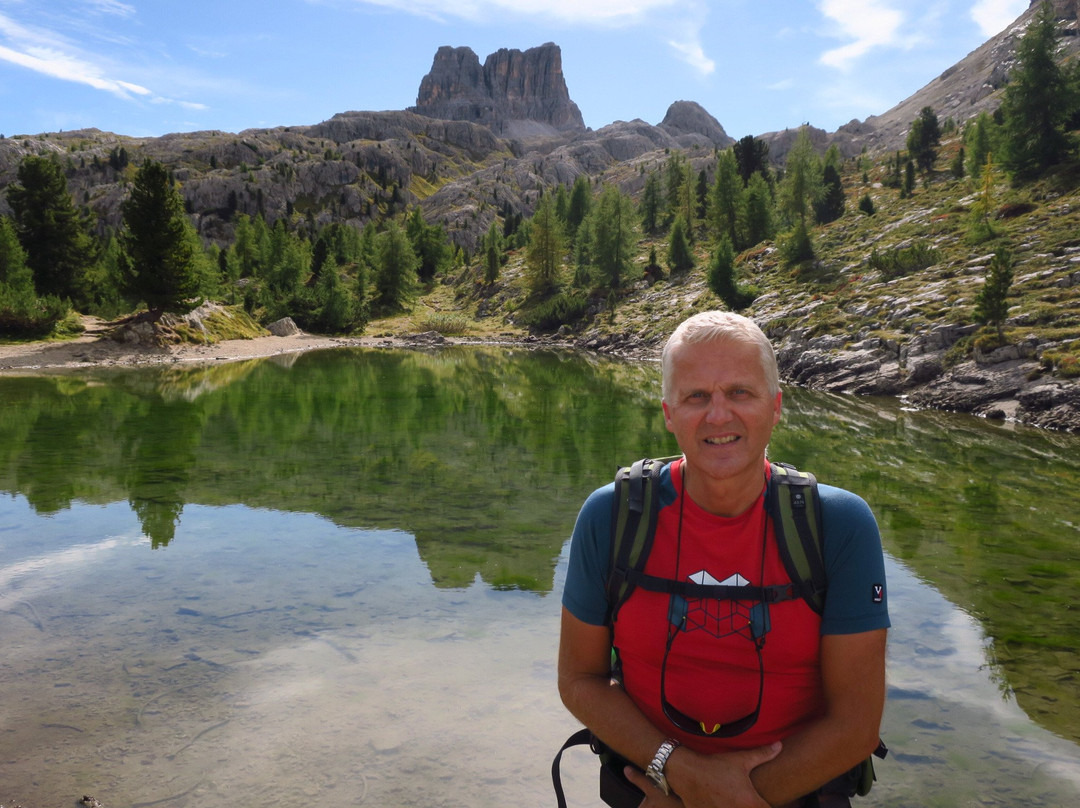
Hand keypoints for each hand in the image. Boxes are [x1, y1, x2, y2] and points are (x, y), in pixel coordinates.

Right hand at [636, 742, 781, 807]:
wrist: (686, 771)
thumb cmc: (714, 765)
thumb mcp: (740, 759)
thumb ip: (762, 754)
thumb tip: (779, 746)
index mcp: (750, 802)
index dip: (768, 806)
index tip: (764, 801)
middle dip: (754, 806)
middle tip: (747, 799)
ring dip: (737, 807)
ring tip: (732, 799)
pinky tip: (719, 802)